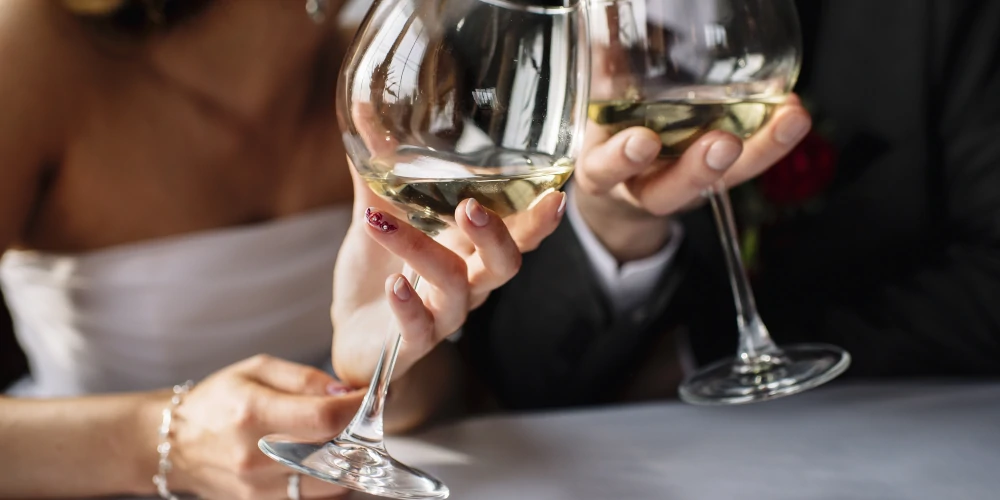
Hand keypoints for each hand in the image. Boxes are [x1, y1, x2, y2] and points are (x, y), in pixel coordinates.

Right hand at [168, 355, 364, 499]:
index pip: (325, 418)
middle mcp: (255, 456)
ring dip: (347, 463)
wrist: (174, 442)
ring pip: (329, 485)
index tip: (370, 399)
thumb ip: (305, 379)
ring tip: (343, 441)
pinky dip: (327, 482)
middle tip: (362, 420)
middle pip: (333, 455)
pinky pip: (311, 499)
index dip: (358, 409)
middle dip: (358, 436)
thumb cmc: (218, 400)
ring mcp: (257, 487)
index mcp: (254, 413)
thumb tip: (345, 392)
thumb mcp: (258, 370)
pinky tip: (324, 463)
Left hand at [331, 167, 565, 388]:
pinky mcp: (412, 342)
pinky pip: (419, 329)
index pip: (518, 235)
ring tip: (381, 222)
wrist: (353, 334)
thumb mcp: (380, 215)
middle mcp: (468, 283)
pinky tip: (393, 285)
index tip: (556, 195)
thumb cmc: (378, 271)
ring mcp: (443, 315)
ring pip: (453, 287)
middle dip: (494, 236)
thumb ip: (378, 170)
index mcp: (470, 250)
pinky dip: (407, 305)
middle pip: (504, 265)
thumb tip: (364, 112)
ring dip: (420, 251)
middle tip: (471, 207)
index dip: (540, 220)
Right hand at [573, 95, 812, 261]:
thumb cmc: (606, 136)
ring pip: (721, 181)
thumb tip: (607, 22)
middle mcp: (644, 186)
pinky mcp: (717, 177)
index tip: (642, 142)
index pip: (606, 169)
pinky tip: (793, 112)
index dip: (623, 159)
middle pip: (669, 191)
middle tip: (723, 143)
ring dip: (758, 152)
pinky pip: (748, 166)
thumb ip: (604, 72)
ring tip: (788, 120)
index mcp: (603, 170)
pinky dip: (772, 139)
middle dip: (698, 169)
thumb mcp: (595, 108)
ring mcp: (684, 186)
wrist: (620, 188)